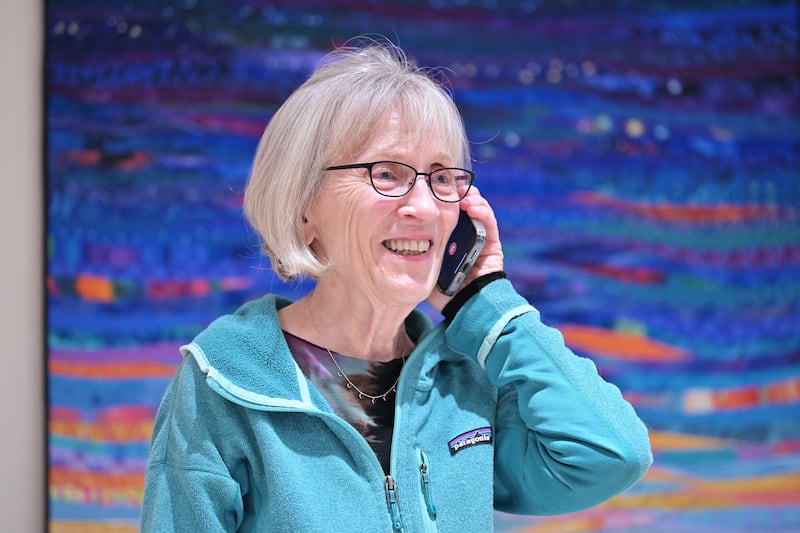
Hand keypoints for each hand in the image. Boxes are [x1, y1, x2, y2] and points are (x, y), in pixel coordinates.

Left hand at [427, 187, 504, 311]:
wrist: (463, 307)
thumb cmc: (442, 289)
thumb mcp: (425, 264)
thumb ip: (416, 251)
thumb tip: (392, 237)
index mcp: (448, 238)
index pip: (447, 211)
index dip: (442, 198)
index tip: (433, 187)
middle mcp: (465, 235)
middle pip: (463, 207)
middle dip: (457, 193)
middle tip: (448, 186)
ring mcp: (480, 239)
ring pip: (478, 210)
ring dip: (472, 198)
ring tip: (461, 194)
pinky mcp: (493, 245)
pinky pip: (490, 224)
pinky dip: (483, 212)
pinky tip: (472, 207)